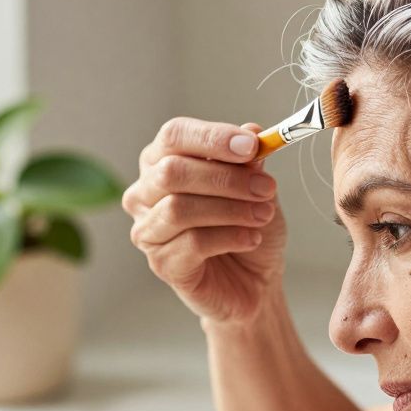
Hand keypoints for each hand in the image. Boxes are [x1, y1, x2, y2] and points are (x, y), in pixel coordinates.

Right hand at [123, 118, 286, 323]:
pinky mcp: (160, 263)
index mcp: (162, 161)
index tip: (252, 146)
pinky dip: (229, 237)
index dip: (212, 137)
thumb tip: (251, 131)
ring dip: (230, 209)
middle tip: (266, 189)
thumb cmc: (247, 226)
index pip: (174, 135)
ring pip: (179, 209)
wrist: (254, 280)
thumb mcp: (256, 187)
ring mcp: (148, 229)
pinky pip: (191, 243)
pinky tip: (250, 239)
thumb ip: (249, 161)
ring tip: (263, 216)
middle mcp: (145, 192)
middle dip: (226, 178)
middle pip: (172, 171)